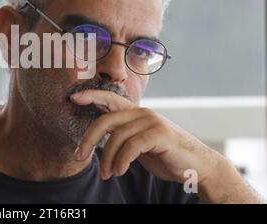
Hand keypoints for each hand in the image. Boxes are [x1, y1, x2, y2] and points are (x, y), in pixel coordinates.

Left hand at [70, 89, 263, 202]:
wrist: (196, 167)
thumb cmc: (164, 155)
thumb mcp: (138, 144)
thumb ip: (122, 138)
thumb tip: (97, 142)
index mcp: (135, 113)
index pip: (110, 98)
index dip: (91, 95)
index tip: (73, 97)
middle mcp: (142, 112)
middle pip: (106, 120)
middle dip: (89, 139)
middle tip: (79, 157)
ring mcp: (152, 121)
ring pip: (117, 137)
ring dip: (107, 159)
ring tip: (106, 174)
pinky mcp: (160, 134)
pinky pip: (132, 146)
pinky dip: (122, 161)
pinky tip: (119, 171)